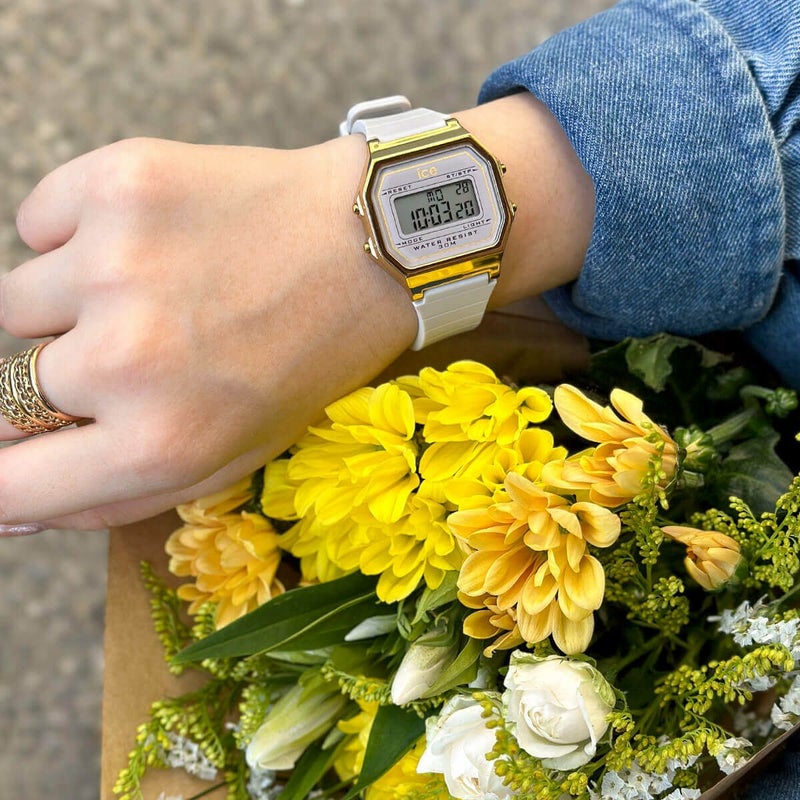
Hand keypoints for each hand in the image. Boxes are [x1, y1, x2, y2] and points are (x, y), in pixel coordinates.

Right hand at [0, 135, 416, 528]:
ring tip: (156, 290)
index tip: (23, 452)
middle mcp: (124, 361)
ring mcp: (113, 264)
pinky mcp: (116, 183)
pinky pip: (36, 222)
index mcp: (159, 444)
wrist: (368, 243)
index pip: (7, 484)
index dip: (8, 472)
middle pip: (6, 391)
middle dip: (64, 381)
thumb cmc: (306, 360)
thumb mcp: (236, 456)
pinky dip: (76, 235)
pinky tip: (151, 239)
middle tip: (143, 349)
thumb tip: (11, 507)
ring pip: (15, 304)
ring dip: (71, 306)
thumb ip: (118, 494)